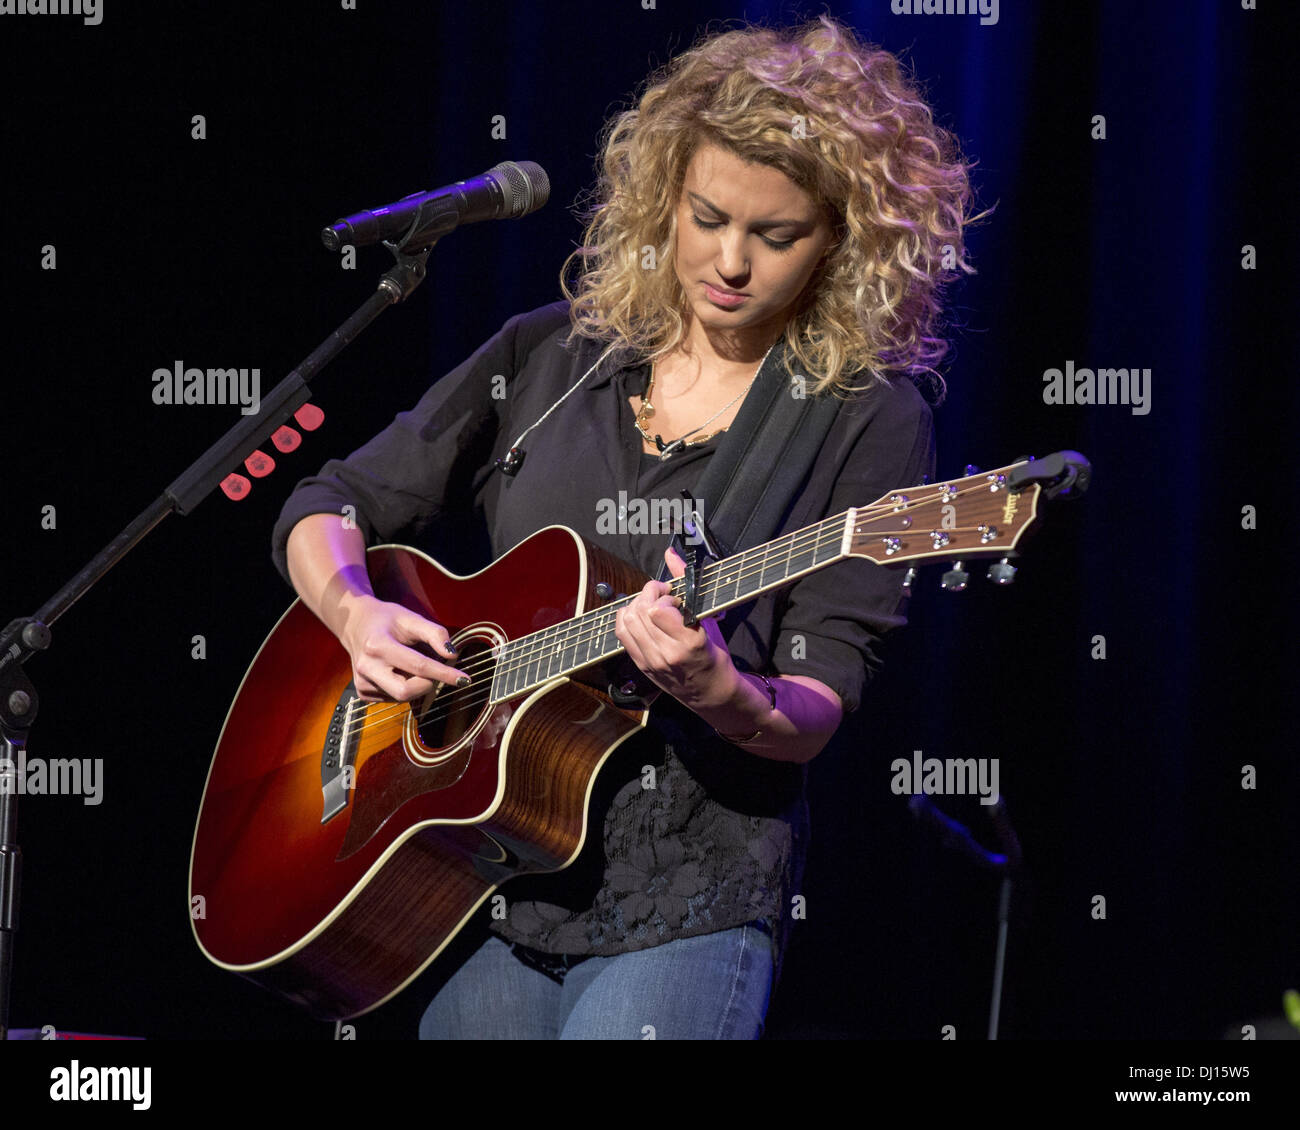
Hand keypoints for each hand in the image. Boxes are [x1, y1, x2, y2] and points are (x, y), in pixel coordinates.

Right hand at [337, 593, 465, 701]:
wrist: (355, 625)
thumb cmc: (387, 620)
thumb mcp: (411, 618)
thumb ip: (435, 633)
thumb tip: (452, 654)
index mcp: (378, 646)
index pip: (418, 666)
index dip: (444, 674)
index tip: (464, 678)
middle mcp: (367, 668)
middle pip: (407, 691)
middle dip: (429, 684)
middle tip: (439, 671)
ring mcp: (362, 683)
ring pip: (403, 696)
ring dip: (418, 683)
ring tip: (412, 662)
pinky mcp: (363, 693)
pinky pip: (395, 698)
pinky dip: (406, 686)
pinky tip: (400, 671)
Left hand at [613, 547, 738, 710]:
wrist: (710, 692)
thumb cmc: (714, 655)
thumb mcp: (708, 620)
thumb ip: (688, 584)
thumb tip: (671, 554)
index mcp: (689, 642)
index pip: (658, 610)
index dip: (662, 595)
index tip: (674, 595)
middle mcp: (667, 653)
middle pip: (639, 612)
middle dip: (648, 594)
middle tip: (661, 595)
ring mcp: (651, 661)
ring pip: (627, 622)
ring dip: (637, 605)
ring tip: (652, 605)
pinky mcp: (641, 665)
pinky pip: (622, 634)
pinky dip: (627, 619)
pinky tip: (641, 617)